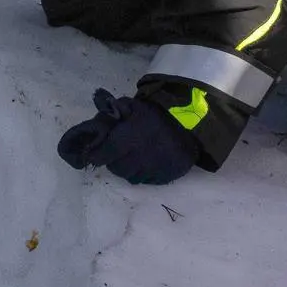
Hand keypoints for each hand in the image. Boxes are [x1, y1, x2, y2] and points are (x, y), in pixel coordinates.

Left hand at [56, 88, 200, 185]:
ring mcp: (151, 171)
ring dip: (127, 168)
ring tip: (132, 156)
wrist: (192, 125)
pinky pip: (146, 180)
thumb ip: (114, 110)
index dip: (96, 155)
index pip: (102, 155)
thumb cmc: (158, 114)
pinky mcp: (163, 178)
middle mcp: (138, 159)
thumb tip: (97, 111)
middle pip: (115, 168)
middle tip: (117, 152)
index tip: (94, 153)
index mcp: (127, 139)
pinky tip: (147, 162)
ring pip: (130, 177)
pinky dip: (143, 173)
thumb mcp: (134, 106)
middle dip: (113, 161)